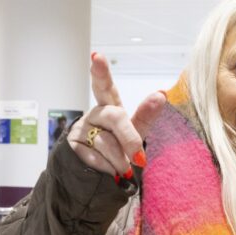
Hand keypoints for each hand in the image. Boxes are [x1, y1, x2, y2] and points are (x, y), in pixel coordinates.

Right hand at [67, 52, 165, 177]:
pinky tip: (107, 172)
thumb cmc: (117, 151)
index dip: (101, 72)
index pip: (105, 87)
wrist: (95, 177)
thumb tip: (162, 93)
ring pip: (106, 142)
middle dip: (129, 138)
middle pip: (114, 117)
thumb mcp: (134, 134)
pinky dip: (107, 169)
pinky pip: (95, 158)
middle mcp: (94, 115)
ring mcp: (81, 130)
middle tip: (139, 159)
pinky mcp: (72, 147)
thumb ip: (146, 116)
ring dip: (120, 161)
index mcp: (110, 108)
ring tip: (123, 170)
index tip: (97, 57)